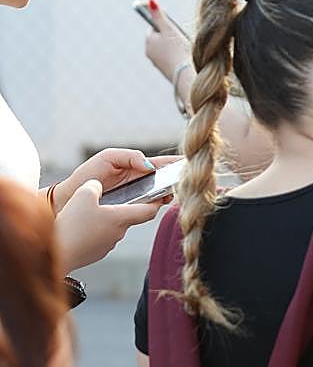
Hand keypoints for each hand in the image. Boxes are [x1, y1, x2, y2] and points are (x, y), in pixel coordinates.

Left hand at [55, 149, 177, 210]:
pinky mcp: (131, 210)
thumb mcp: (108, 157)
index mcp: (136, 166)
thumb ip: (130, 156)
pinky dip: (157, 204)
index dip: (174, 163)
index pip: (160, 164)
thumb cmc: (87, 174)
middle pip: (164, 180)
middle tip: (184, 178)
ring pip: (160, 194)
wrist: (69, 197)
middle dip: (175, 179)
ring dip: (169, 192)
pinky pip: (149, 207)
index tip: (188, 162)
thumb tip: (150, 166)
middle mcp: (140, 182)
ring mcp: (137, 196)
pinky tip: (163, 201)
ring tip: (174, 190)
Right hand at [56, 180, 169, 271]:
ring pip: (113, 227)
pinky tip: (81, 225)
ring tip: (91, 211)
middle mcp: (119, 233)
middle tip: (117, 197)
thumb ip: (95, 185)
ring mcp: (107, 245)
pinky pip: (100, 237)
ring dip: (107, 219)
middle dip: (126, 207)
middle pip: (130, 217)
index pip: (149, 210)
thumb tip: (97, 185)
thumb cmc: (72, 225)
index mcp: (122, 218)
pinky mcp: (95, 252)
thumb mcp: (84, 195)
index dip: (156, 201)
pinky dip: (95, 229)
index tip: (158, 194)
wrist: (56, 254)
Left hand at [143, 1, 191, 82]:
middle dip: (170, 37)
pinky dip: (177, 57)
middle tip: (182, 39)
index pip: (154, 27)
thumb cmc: (179, 50)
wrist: (186, 75)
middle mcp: (149, 52)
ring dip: (174, 48)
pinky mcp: (165, 71)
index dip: (165, 26)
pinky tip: (185, 60)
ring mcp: (156, 62)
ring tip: (185, 50)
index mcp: (148, 40)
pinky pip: (170, 59)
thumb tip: (149, 1)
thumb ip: (159, 16)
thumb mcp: (170, 29)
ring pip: (165, 49)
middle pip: (159, 38)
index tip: (175, 28)